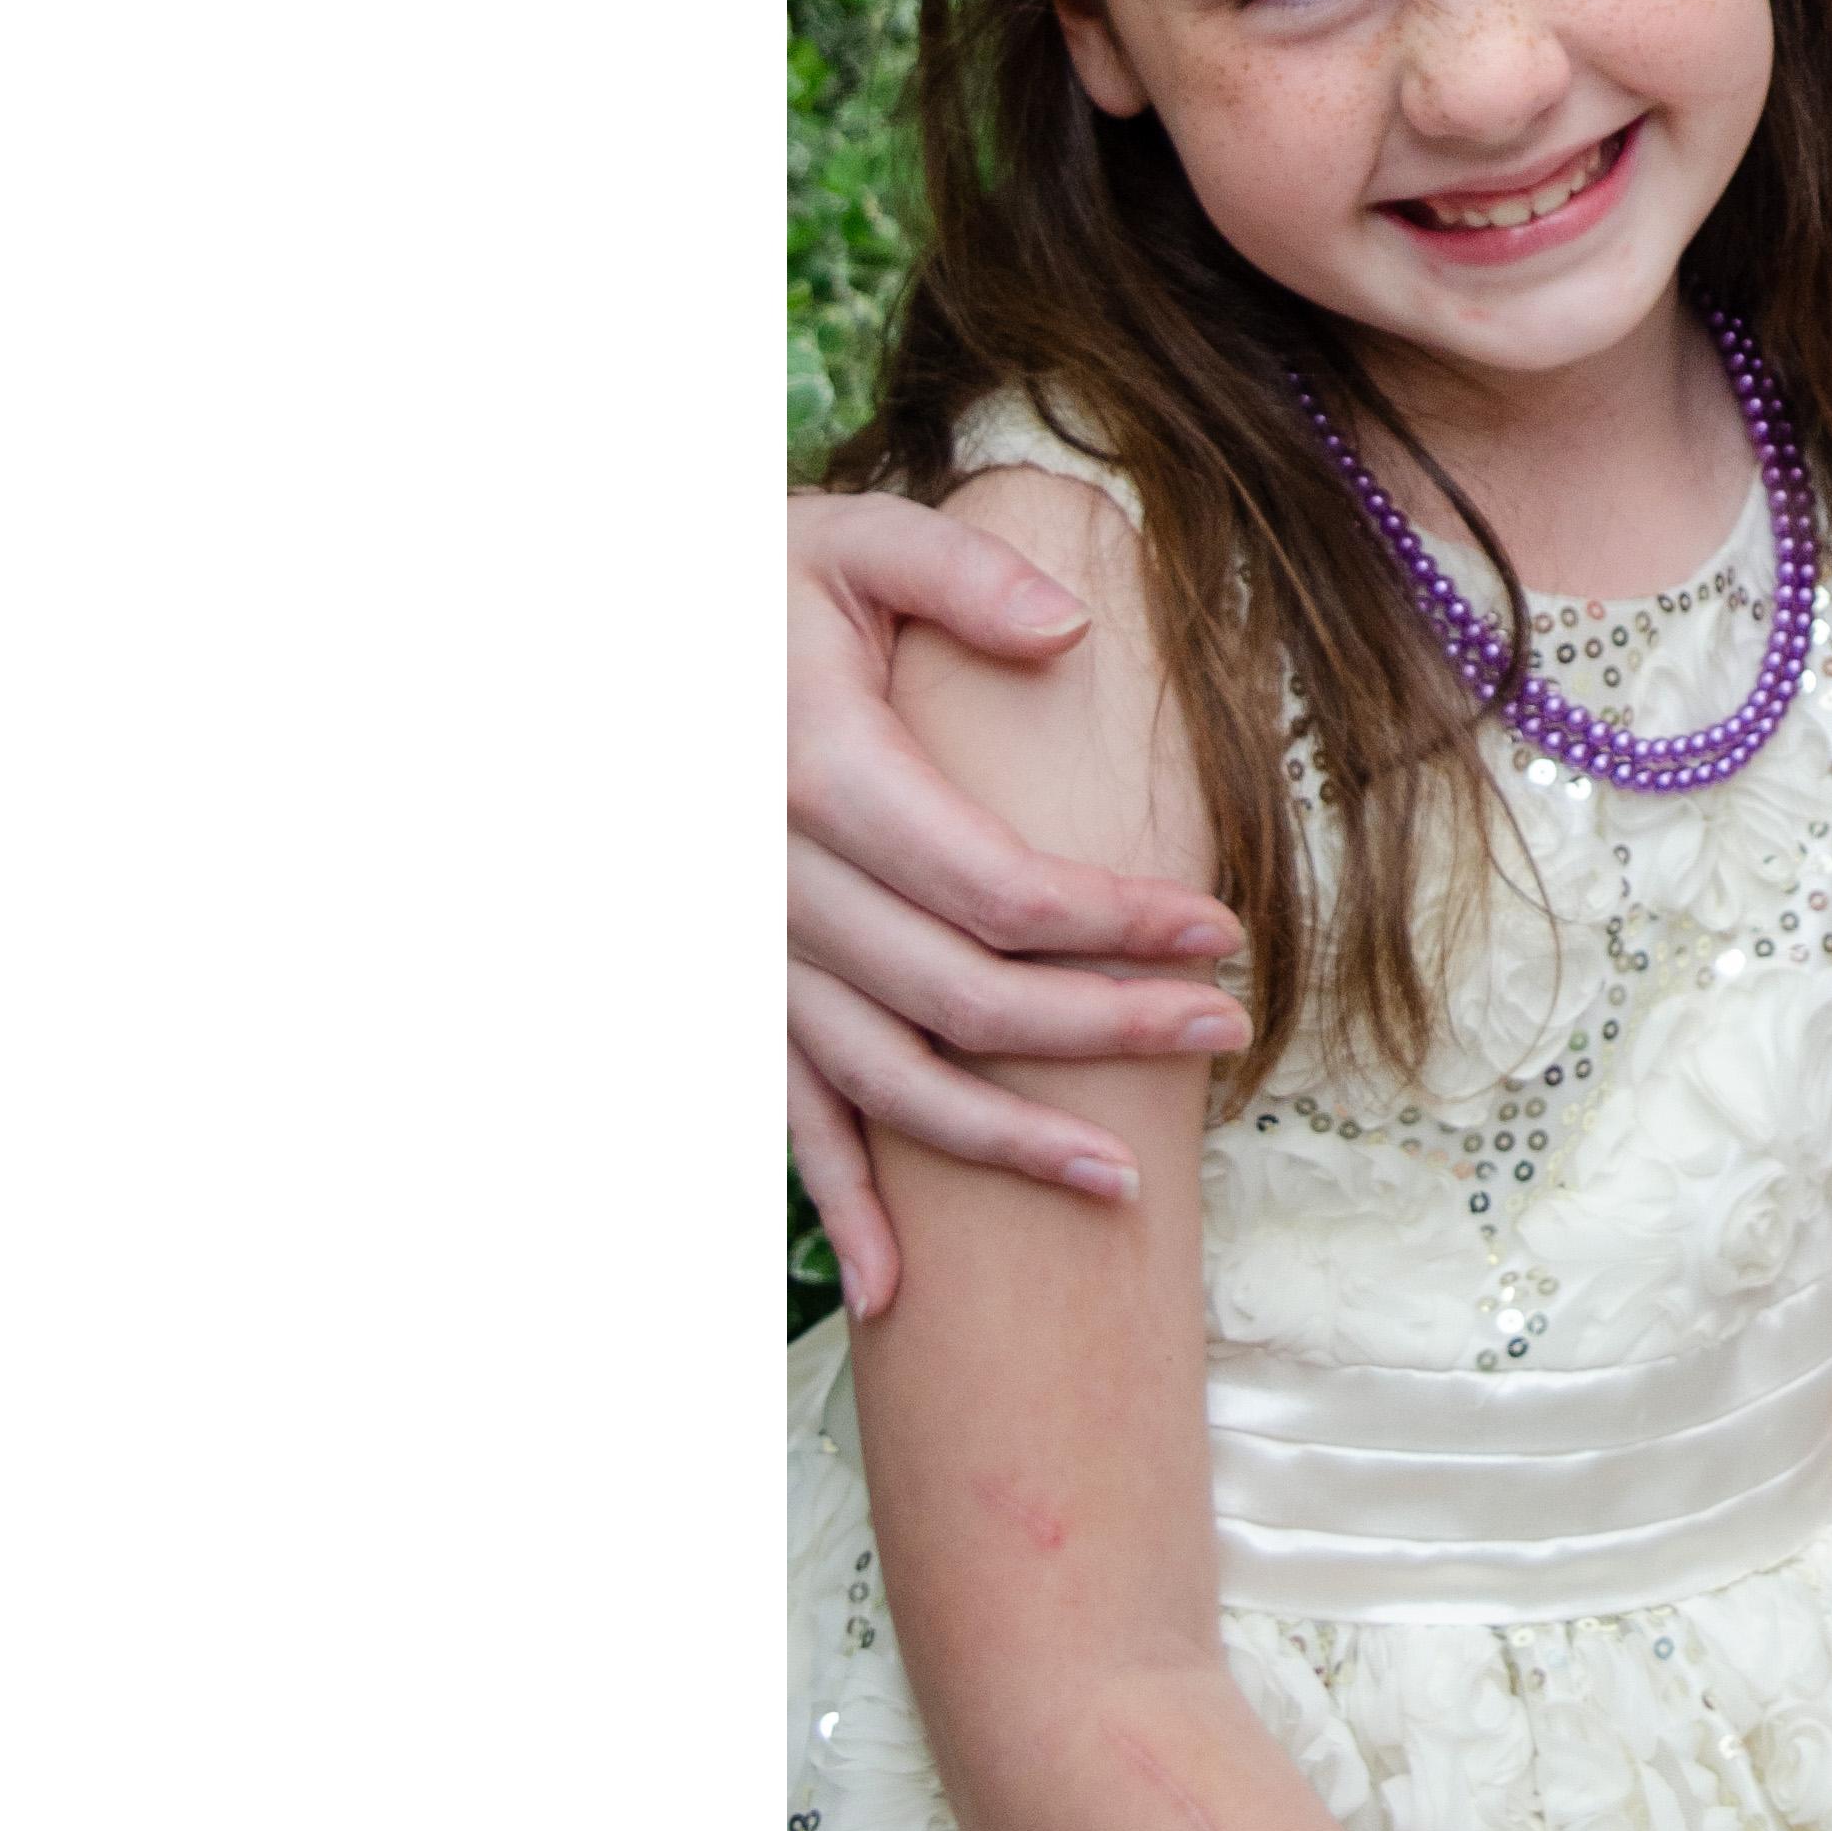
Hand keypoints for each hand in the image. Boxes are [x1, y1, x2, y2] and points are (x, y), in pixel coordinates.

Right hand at [786, 489, 1246, 1312]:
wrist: (606, 639)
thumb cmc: (747, 584)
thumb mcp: (850, 541)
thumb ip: (960, 574)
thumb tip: (1072, 630)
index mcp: (823, 777)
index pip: (997, 886)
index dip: (1116, 923)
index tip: (1223, 934)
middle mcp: (775, 886)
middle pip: (962, 997)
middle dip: (1101, 1032)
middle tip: (1225, 1037)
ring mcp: (743, 954)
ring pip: (884, 1081)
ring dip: (1002, 1144)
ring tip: (1121, 1183)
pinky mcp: (725, 989)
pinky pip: (780, 1112)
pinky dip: (838, 1201)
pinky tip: (898, 1289)